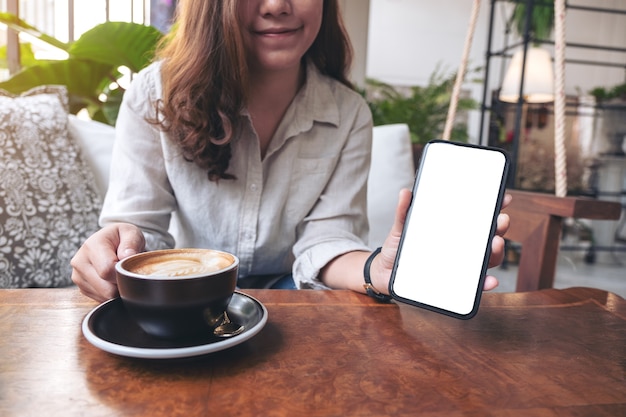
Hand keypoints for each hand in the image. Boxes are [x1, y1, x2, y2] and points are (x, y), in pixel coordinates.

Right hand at [70, 223, 145, 301]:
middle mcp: (80, 262)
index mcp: (91, 246)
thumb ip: (131, 243)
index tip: (130, 267)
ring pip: (104, 296)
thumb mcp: (130, 232)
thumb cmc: (121, 237)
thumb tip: (127, 256)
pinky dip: (111, 293)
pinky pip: (101, 299)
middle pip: (106, 288)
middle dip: (122, 284)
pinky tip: (113, 280)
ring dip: (117, 289)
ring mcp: (78, 276)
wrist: (109, 241)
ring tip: (119, 273)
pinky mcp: (81, 288)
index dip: (123, 273)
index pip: (107, 270)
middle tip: (128, 272)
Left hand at [370, 189, 511, 293]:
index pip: (477, 217)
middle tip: (501, 220)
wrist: (386, 274)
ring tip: (495, 243)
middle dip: (499, 227)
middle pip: (487, 236)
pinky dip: (485, 283)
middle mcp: (460, 247)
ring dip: (496, 252)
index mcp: (452, 230)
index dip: (493, 207)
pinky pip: (474, 285)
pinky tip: (489, 280)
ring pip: (486, 259)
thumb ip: (404, 212)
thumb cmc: (398, 249)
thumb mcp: (401, 228)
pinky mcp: (455, 284)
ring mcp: (459, 265)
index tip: (503, 197)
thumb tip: (406, 191)